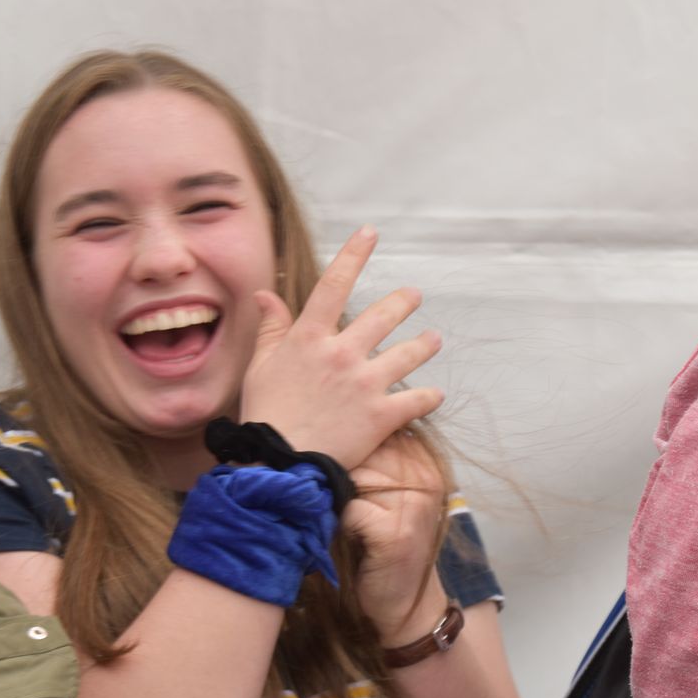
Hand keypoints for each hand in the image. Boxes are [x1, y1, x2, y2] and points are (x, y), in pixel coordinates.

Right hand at [240, 227, 443, 468]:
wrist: (279, 464)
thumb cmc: (266, 416)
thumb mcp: (261, 367)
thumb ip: (271, 329)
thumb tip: (266, 294)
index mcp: (309, 338)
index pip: (334, 284)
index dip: (354, 254)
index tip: (370, 232)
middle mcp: (342, 353)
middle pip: (383, 315)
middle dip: (404, 301)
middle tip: (414, 295)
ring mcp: (365, 383)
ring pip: (408, 353)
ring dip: (425, 344)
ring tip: (434, 339)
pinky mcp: (382, 415)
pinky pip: (417, 400)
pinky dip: (429, 397)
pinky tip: (435, 394)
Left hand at [343, 431, 448, 636]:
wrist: (404, 604)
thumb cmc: (384, 544)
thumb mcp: (388, 494)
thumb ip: (375, 460)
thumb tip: (330, 426)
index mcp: (425, 461)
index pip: (377, 428)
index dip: (351, 444)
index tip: (341, 466)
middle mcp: (427, 477)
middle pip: (362, 450)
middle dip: (340, 471)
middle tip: (341, 500)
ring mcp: (415, 503)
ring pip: (351, 477)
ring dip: (337, 499)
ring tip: (348, 521)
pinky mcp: (396, 530)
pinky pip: (347, 508)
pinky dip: (339, 524)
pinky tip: (352, 539)